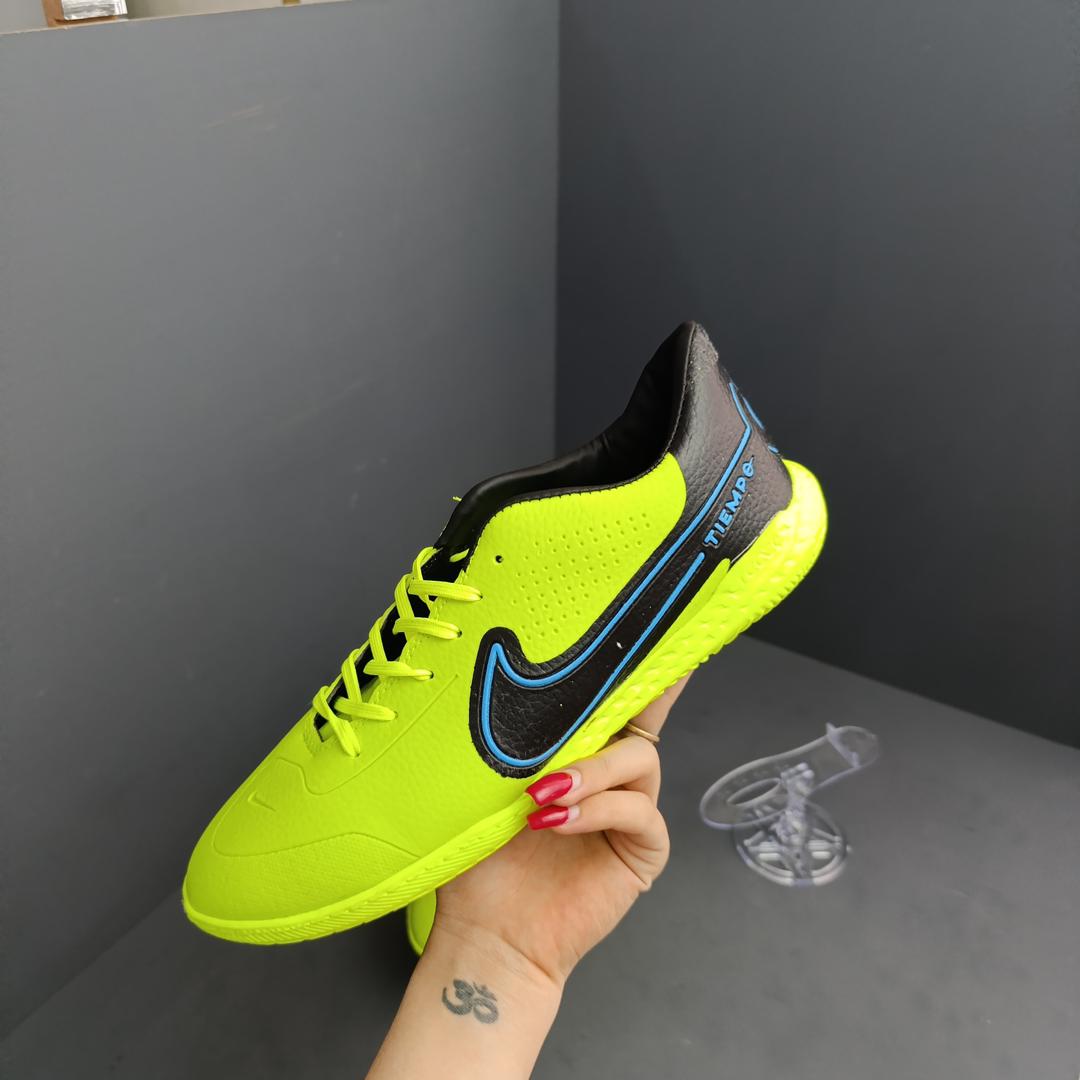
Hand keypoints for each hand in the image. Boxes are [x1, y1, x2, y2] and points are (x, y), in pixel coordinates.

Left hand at [431, 676, 689, 987]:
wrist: (488, 934)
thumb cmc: (482, 861)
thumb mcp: (485, 787)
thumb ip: (506, 741)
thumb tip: (495, 680)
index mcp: (576, 753)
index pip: (607, 700)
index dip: (625, 664)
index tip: (640, 627)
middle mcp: (609, 775)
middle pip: (641, 717)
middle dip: (639, 690)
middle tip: (630, 670)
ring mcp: (629, 811)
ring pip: (638, 762)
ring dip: (594, 770)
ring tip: (547, 791)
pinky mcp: (642, 850)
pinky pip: (639, 813)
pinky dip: (600, 810)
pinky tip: (559, 820)